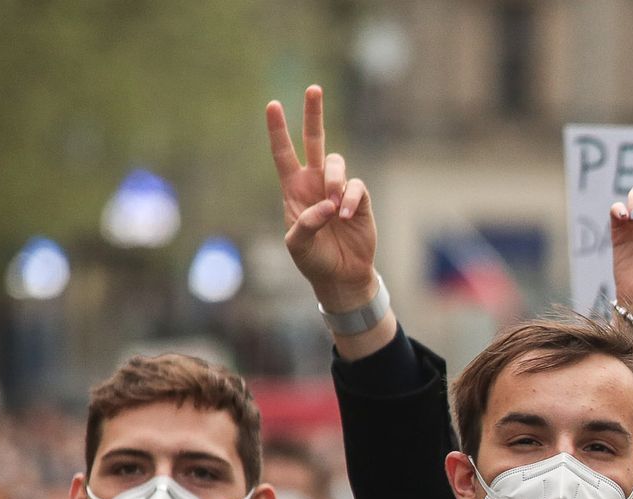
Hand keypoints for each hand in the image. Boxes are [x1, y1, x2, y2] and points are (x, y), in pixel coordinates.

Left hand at [266, 87, 376, 312]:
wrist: (341, 276)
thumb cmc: (313, 260)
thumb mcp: (297, 245)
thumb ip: (305, 224)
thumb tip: (327, 203)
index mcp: (293, 189)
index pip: (283, 153)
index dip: (278, 130)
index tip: (273, 105)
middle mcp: (315, 183)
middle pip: (314, 140)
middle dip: (313, 115)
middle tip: (313, 89)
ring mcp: (338, 189)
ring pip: (337, 163)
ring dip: (335, 181)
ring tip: (334, 209)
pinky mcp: (360, 200)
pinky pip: (356, 187)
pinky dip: (351, 199)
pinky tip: (345, 217)